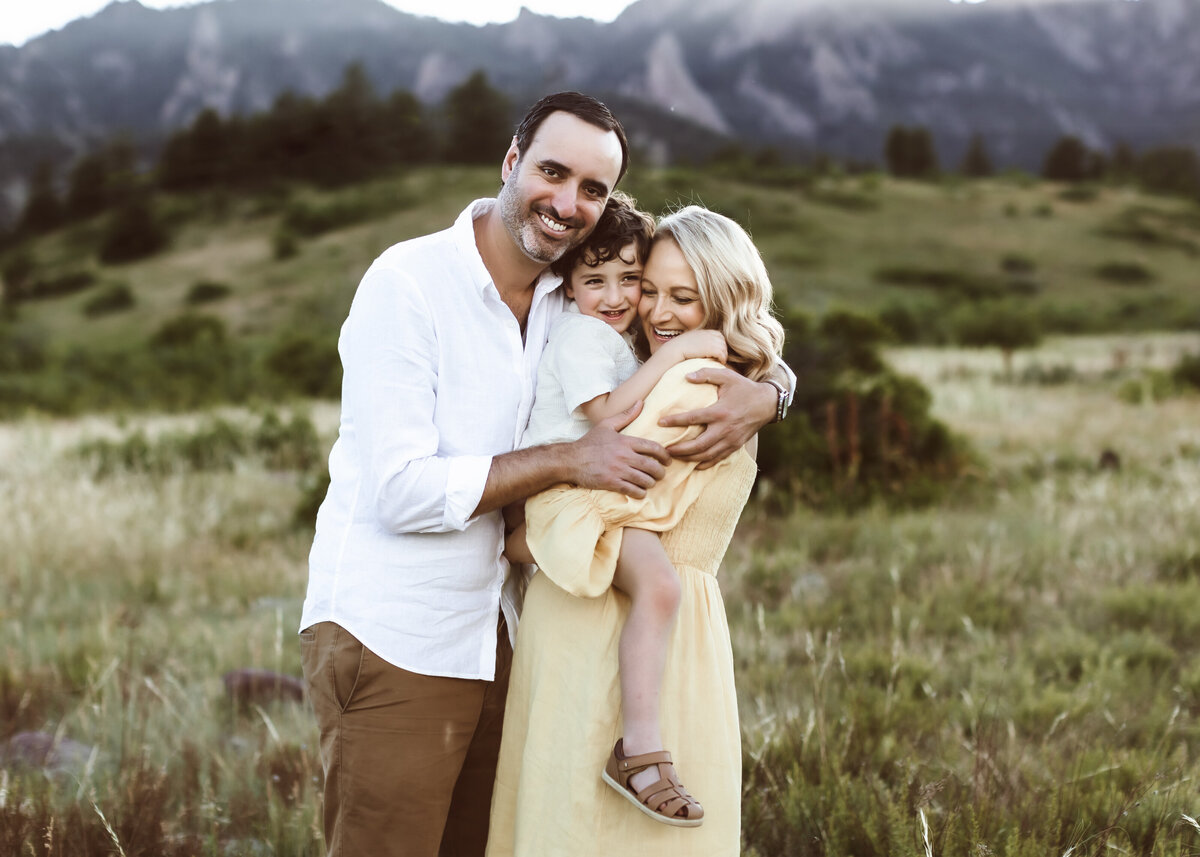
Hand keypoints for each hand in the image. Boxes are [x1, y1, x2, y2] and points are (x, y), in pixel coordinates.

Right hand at [571, 401, 669, 496]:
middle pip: (652, 466)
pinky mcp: (611, 483)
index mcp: (625, 441)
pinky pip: (633, 491)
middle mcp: (623, 456)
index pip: (652, 448)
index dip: (664, 455)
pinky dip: (640, 493)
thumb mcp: (606, 425)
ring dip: (651, 483)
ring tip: (650, 482)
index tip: (668, 460)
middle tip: (661, 474)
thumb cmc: (589, 443)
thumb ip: (626, 415)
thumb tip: (641, 402)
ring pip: (644, 480)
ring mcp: (617, 471)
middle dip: (660, 472)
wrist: (570, 460)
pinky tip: (640, 491)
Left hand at [659, 367, 775, 467]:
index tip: (660, 422)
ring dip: (689, 458)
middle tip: (664, 449)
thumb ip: (706, 374)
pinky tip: (694, 464)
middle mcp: (725, 429)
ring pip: (707, 455)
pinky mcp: (735, 446)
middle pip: (698, 445)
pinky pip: (718, 459)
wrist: (767, 404)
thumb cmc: (744, 388)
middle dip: (680, 449)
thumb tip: (686, 376)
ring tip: (674, 457)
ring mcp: (730, 440)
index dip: (675, 421)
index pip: (694, 418)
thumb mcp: (727, 376)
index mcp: (720, 411)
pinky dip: (705, 463)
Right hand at [665, 329, 726, 363]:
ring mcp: (710, 340)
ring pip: (723, 348)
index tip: (717, 351)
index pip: (718, 335)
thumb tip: (698, 347)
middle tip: (720, 358)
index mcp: (704, 331)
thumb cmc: (678, 348)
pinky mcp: (711, 348)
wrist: (675, 349)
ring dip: (723, 355)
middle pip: (722, 341)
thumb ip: (697, 341)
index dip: (719, 343)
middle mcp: (708, 334)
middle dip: (723, 349)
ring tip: (720, 361)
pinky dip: (722, 358)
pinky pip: (722, 353)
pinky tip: (720, 362)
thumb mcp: (690, 340)